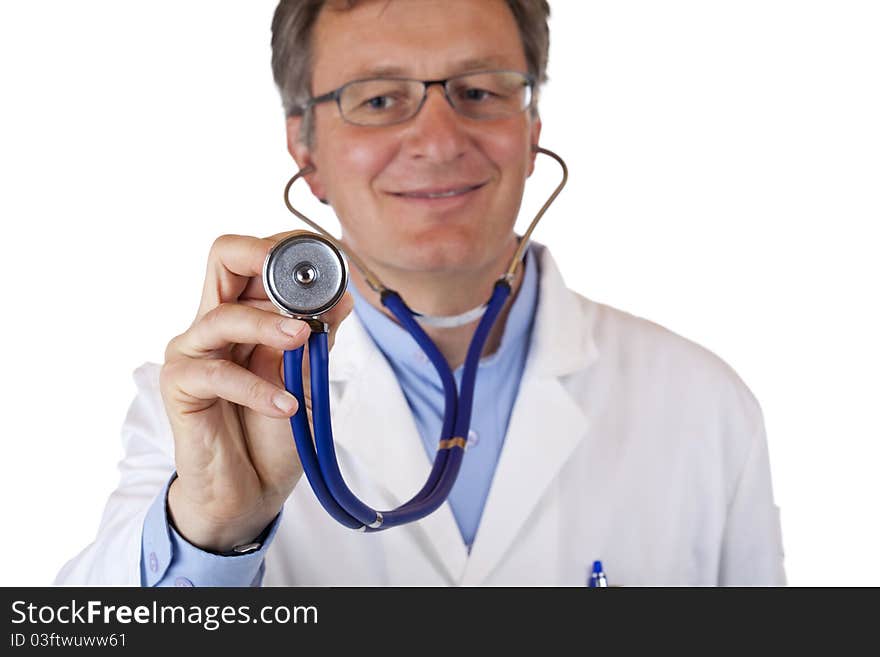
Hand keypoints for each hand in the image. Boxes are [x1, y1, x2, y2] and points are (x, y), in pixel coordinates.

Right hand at [159, 233, 352, 551]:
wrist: (251, 491)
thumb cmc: (275, 432)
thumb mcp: (308, 377)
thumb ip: (319, 337)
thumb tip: (343, 296)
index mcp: (244, 313)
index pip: (252, 256)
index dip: (286, 247)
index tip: (328, 258)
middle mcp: (213, 323)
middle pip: (223, 256)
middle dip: (265, 258)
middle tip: (304, 280)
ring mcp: (192, 352)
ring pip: (223, 316)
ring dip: (268, 324)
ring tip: (303, 340)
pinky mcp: (180, 386)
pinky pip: (216, 374)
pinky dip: (256, 388)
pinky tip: (286, 404)